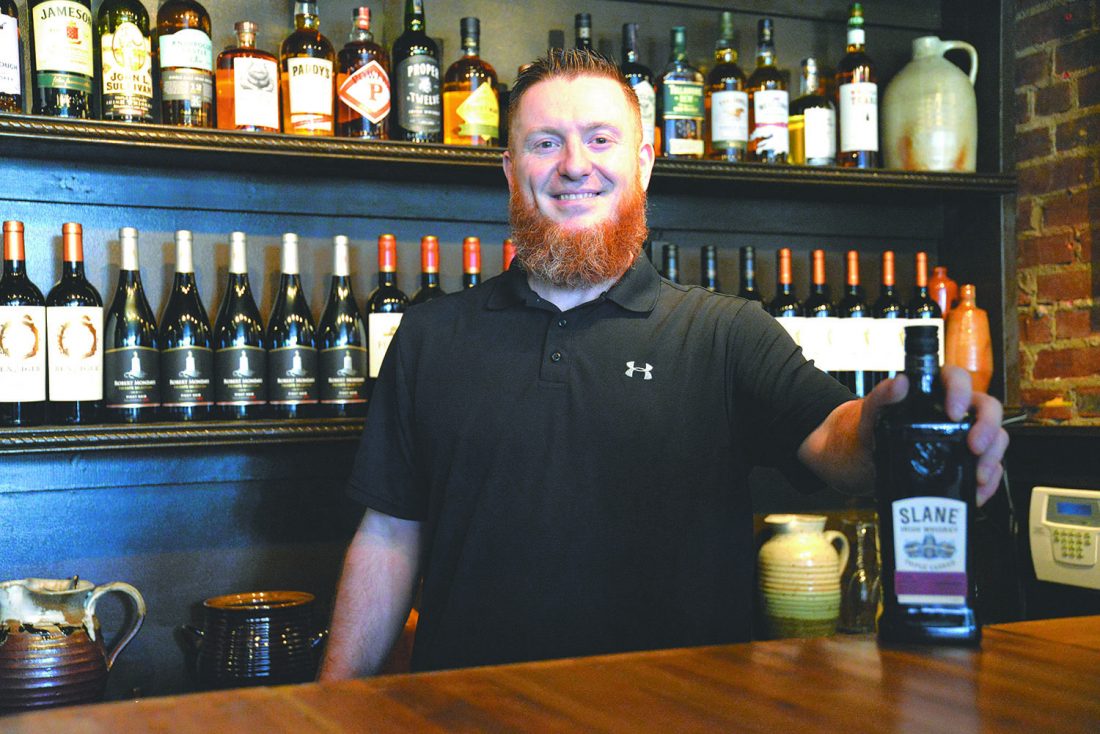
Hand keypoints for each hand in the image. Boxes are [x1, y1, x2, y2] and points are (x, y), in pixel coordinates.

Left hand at [859, 365, 1007, 505]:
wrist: (862, 464)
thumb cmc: (867, 432)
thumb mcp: (869, 416)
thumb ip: (881, 397)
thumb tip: (899, 382)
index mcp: (933, 393)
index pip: (957, 378)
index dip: (962, 391)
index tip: (954, 412)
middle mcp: (954, 412)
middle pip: (987, 409)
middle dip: (988, 428)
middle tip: (975, 448)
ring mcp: (962, 437)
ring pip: (994, 439)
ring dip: (991, 459)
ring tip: (977, 478)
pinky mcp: (964, 462)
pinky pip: (988, 468)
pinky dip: (988, 482)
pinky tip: (976, 492)